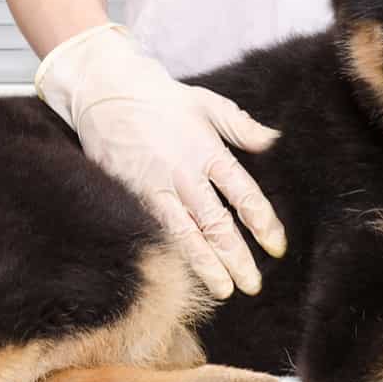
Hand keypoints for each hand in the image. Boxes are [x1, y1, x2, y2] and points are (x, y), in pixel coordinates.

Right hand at [36, 23, 286, 297]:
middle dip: (236, 257)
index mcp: (207, 150)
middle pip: (216, 223)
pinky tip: (182, 276)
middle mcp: (183, 173)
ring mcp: (154, 187)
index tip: (276, 247)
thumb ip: (242, 127)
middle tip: (252, 285)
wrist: (106, 90)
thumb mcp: (208, 104)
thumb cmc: (162, 98)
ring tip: (223, 290)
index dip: (263, 223)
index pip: (243, 194)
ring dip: (205, 265)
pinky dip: (171, 255)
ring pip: (185, 234)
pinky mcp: (130, 195)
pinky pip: (155, 231)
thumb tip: (276, 140)